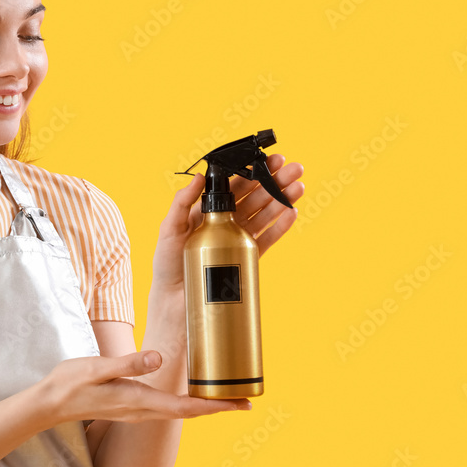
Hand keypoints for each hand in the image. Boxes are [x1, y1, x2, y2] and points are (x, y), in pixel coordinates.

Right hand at [38, 351, 249, 424]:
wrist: (52, 402)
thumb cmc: (72, 383)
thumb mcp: (100, 367)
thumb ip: (130, 363)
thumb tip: (158, 357)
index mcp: (139, 400)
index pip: (186, 407)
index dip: (216, 407)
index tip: (241, 406)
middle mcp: (143, 410)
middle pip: (188, 412)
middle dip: (217, 407)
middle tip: (244, 402)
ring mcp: (137, 411)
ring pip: (178, 411)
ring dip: (203, 406)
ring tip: (224, 397)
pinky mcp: (132, 406)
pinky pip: (166, 407)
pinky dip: (185, 403)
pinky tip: (189, 394)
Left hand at [152, 154, 304, 290]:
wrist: (176, 304)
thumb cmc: (168, 266)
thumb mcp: (169, 229)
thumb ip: (182, 202)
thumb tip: (200, 176)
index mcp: (208, 212)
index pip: (234, 187)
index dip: (252, 173)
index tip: (270, 161)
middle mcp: (226, 223)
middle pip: (255, 197)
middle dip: (275, 182)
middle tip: (293, 169)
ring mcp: (238, 240)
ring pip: (265, 215)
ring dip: (282, 199)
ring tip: (298, 187)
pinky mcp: (247, 258)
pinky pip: (267, 239)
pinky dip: (280, 226)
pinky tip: (291, 212)